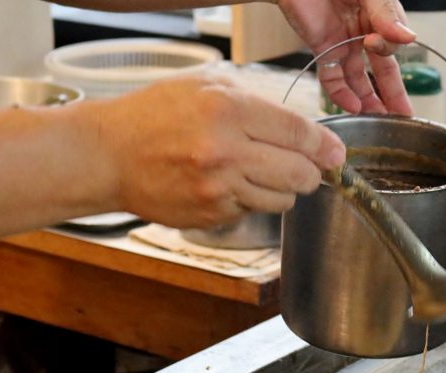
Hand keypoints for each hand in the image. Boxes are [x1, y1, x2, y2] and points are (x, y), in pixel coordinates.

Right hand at [88, 75, 345, 228]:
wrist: (110, 154)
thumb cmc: (156, 114)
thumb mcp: (207, 84)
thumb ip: (257, 101)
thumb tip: (305, 128)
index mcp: (230, 109)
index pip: (300, 134)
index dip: (326, 147)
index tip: (335, 155)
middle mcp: (227, 151)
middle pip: (301, 175)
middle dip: (309, 173)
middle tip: (304, 168)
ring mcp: (219, 188)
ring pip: (283, 200)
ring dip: (281, 189)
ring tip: (257, 172)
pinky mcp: (211, 214)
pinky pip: (253, 211)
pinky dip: (249, 200)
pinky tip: (226, 183)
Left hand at [277, 0, 415, 115]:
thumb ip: (386, 13)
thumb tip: (408, 37)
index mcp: (380, 17)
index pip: (392, 47)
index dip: (386, 50)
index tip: (374, 43)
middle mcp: (364, 33)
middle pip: (382, 70)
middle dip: (392, 95)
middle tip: (402, 117)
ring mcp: (343, 43)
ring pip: (359, 79)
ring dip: (367, 100)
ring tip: (376, 120)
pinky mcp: (322, 50)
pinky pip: (333, 78)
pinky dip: (341, 94)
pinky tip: (352, 106)